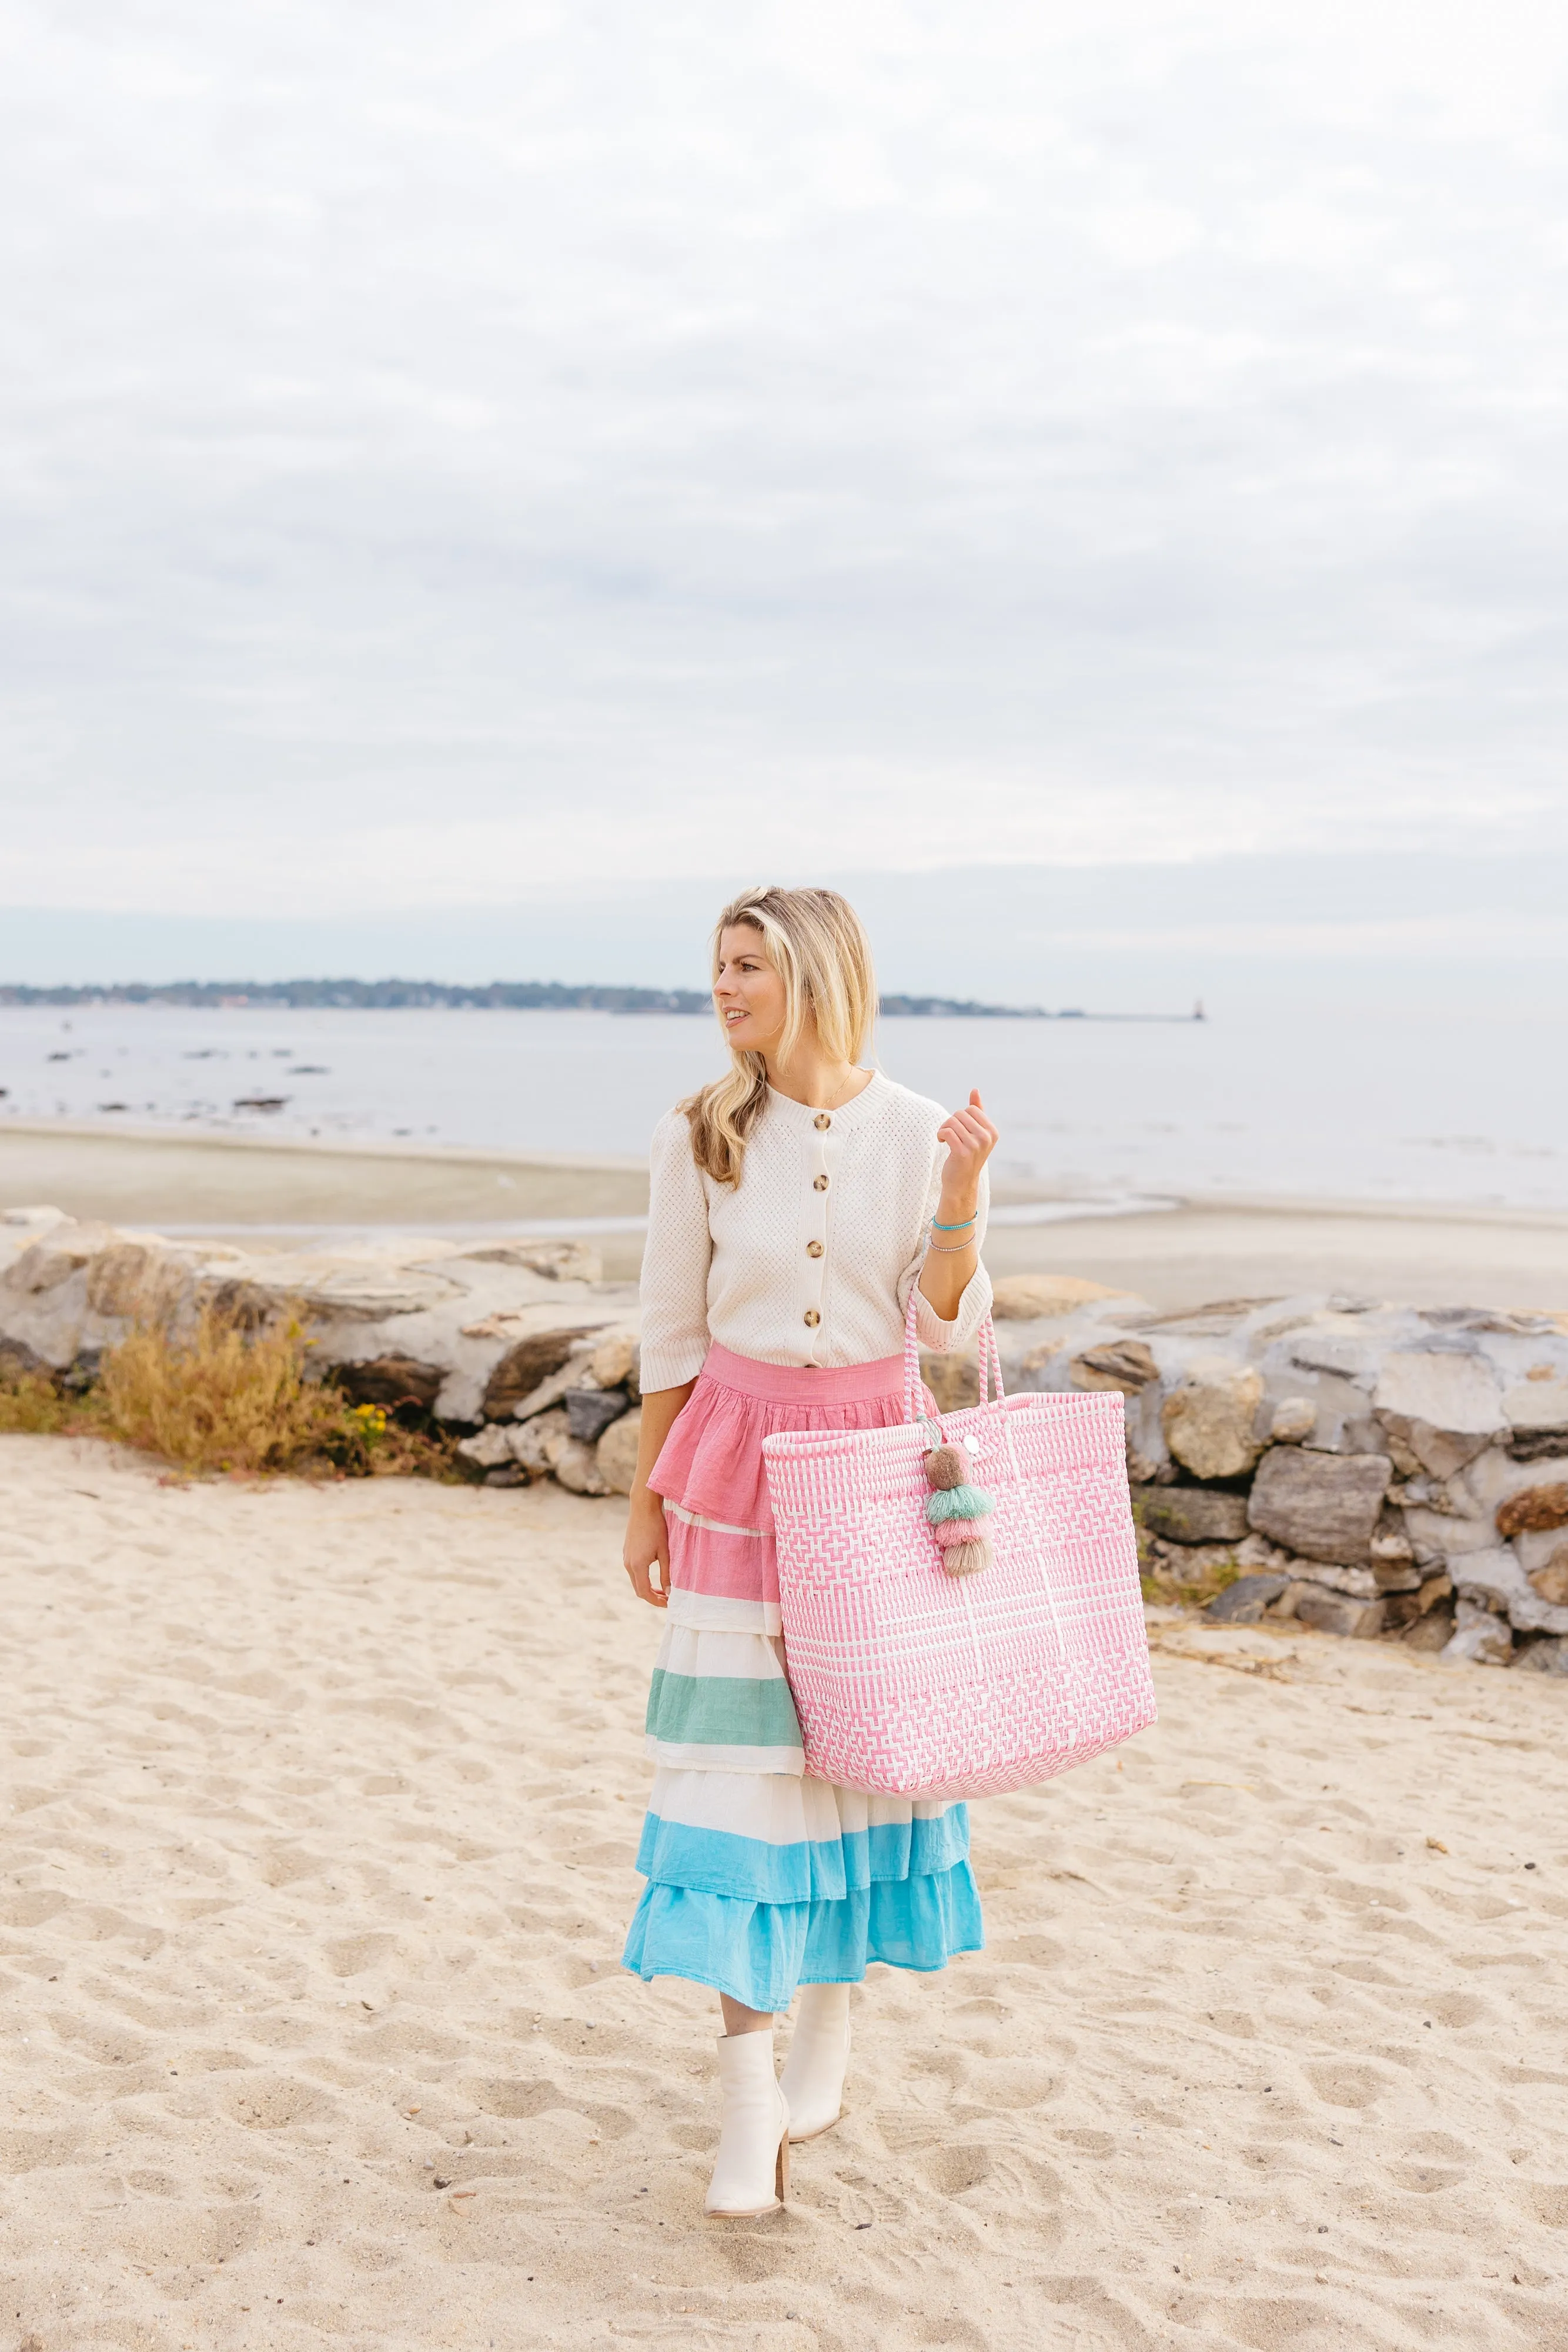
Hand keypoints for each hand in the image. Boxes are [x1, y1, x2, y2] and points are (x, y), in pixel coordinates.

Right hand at [623, 1489, 670, 1607]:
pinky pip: (633, 1571)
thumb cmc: (657, 1528)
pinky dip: (642, 1579)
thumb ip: (666, 1574)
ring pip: (635, 1581)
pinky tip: (653, 1576)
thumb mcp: (665, 1552)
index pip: (645, 1593)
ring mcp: (626, 1558)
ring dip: (647, 1588)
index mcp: (637, 1565)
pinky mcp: (626, 1552)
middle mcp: (628, 1564)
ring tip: (662, 1590)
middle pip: (638, 1589)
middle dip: (652, 1597)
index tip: (669, 1603)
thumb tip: (669, 1592)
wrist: (643, 1508)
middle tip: (667, 1599)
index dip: (656, 1601)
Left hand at [935, 1089, 997, 1210]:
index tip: (959, 1129)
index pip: (971, 1109)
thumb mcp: (975, 1133)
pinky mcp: (962, 1153)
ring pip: (952, 1122)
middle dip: (951, 1122)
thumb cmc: (967, 1156)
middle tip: (949, 1135)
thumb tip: (975, 1090)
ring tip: (945, 1139)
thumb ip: (977, 1112)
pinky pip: (947, 1131)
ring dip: (944, 1128)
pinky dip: (940, 1134)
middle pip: (961, 1113)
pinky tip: (942, 1141)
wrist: (961, 1184)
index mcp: (993, 1132)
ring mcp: (976, 1146)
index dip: (961, 1116)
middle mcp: (987, 1138)